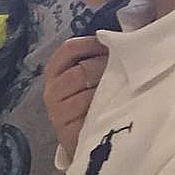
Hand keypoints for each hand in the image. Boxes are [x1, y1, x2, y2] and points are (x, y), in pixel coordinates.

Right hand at [43, 36, 108, 157]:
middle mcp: (51, 91)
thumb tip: (116, 37)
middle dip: (105, 69)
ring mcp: (57, 112)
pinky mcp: (67, 131)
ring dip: (108, 89)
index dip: (92, 44)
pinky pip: (91, 113)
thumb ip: (94, 57)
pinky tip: (114, 106)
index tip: (113, 45)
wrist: (83, 137)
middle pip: (81, 70)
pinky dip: (105, 108)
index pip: (68, 49)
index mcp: (54, 72)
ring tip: (120, 89)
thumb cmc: (89, 100)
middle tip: (123, 70)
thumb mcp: (87, 76)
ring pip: (87, 92)